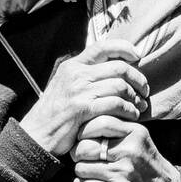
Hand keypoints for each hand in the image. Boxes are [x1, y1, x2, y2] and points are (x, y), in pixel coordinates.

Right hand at [18, 39, 149, 155]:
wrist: (36, 135)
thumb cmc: (54, 114)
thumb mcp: (64, 87)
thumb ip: (84, 76)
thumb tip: (111, 69)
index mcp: (72, 66)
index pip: (103, 46)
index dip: (125, 48)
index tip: (138, 56)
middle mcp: (76, 74)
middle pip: (118, 67)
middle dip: (138, 78)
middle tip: (145, 91)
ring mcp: (79, 91)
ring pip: (120, 86)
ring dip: (135, 98)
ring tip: (139, 107)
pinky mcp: (83, 109)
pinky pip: (115, 104)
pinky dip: (128, 110)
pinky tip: (131, 117)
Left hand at [70, 116, 180, 181]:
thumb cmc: (149, 165)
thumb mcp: (140, 139)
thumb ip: (118, 129)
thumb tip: (86, 123)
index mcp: (134, 133)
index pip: (99, 123)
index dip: (84, 131)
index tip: (82, 138)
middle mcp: (129, 150)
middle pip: (85, 147)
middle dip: (77, 153)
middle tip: (80, 157)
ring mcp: (123, 171)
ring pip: (82, 168)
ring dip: (80, 172)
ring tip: (86, 172)